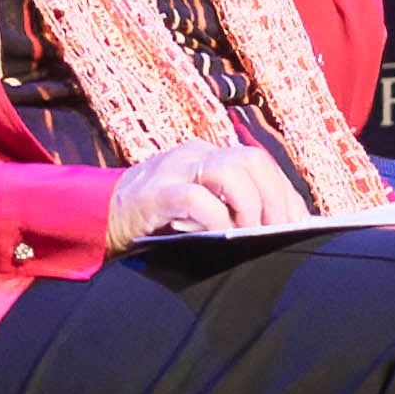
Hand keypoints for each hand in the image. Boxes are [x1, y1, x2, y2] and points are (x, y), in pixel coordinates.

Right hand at [107, 137, 307, 245]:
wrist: (95, 219)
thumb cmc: (155, 221)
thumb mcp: (197, 210)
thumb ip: (231, 210)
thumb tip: (280, 230)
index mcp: (208, 157)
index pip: (260, 163)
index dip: (285, 194)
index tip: (299, 225)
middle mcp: (194, 155)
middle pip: (252, 159)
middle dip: (275, 197)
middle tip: (279, 233)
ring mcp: (173, 170)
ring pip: (230, 170)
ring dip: (250, 205)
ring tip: (252, 235)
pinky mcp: (154, 194)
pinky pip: (195, 198)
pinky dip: (216, 219)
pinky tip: (222, 237)